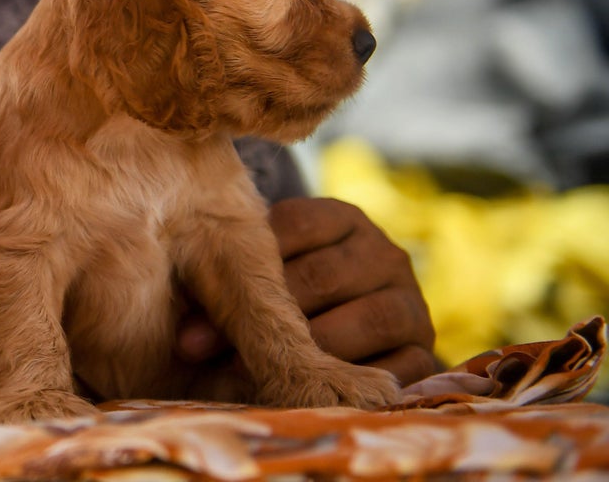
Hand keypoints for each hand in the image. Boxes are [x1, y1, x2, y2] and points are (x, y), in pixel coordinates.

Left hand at [176, 198, 436, 386]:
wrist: (352, 328)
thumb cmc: (287, 292)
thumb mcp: (265, 271)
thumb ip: (231, 279)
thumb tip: (185, 335)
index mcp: (342, 218)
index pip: (296, 226)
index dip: (247, 259)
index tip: (198, 292)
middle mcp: (383, 253)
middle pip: (325, 277)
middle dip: (266, 313)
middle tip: (210, 344)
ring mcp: (409, 301)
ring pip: (366, 319)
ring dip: (311, 349)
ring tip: (260, 371)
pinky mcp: (423, 350)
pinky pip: (399, 366)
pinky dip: (355, 382)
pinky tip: (313, 391)